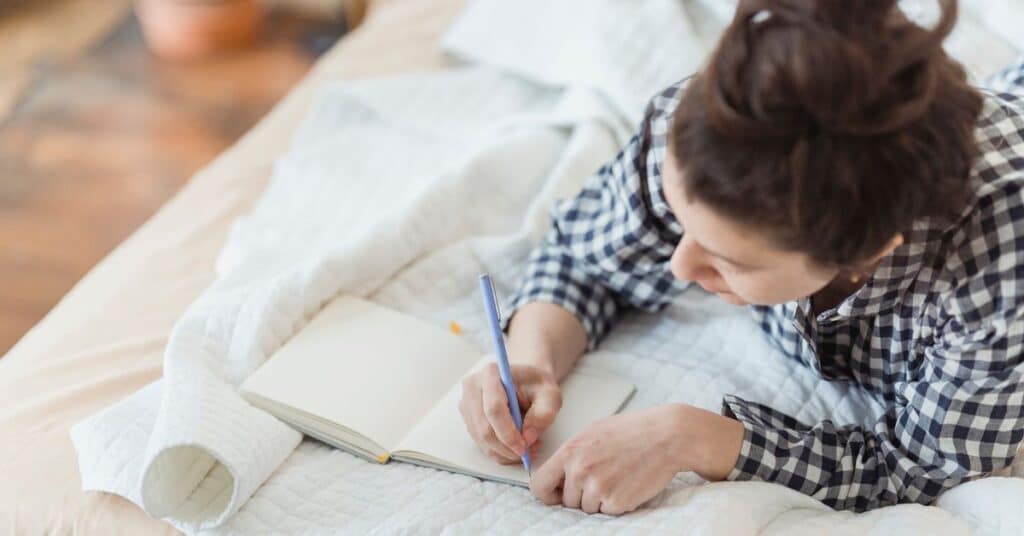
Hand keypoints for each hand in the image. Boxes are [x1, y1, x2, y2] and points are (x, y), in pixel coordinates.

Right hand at [459, 360, 562, 463]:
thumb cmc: (536, 386)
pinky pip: (482, 444)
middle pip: (484, 428)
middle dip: (507, 447)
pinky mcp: (468, 419)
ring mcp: (467, 404)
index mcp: (491, 373)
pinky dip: (500, 453)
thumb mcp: (550, 395)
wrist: (525, 382)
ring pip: (482, 440)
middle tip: (528, 453)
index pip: (494, 408)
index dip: (508, 433)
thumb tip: (528, 438)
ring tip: (528, 448)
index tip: (524, 447)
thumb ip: (544, 414)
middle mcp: (473, 387)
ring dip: (505, 452)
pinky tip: (517, 448)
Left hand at [529, 404, 741, 514]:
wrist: (667, 436)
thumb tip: (557, 473)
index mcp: (570, 452)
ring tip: (618, 476)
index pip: (539, 485)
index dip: (548, 493)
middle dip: (581, 495)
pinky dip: (617, 503)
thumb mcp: (593, 433)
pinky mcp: (616, 502)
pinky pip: (607, 512)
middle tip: (603, 477)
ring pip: (587, 509)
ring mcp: (597, 488)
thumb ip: (572, 454)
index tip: (557, 494)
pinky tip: (628, 484)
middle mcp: (579, 471)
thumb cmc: (633, 431)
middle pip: (567, 501)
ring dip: (600, 500)